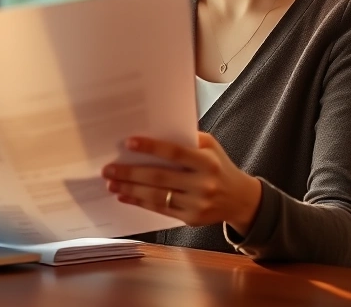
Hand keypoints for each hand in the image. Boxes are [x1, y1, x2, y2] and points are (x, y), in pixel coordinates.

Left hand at [102, 133, 262, 234]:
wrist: (241, 199)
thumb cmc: (220, 167)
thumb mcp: (211, 147)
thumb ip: (187, 139)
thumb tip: (154, 131)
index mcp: (207, 162)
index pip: (175, 153)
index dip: (151, 147)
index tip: (128, 143)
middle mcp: (203, 184)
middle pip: (160, 177)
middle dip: (130, 173)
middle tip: (109, 169)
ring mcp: (197, 203)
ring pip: (157, 196)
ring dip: (130, 190)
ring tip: (112, 183)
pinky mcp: (191, 219)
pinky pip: (160, 210)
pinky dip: (140, 202)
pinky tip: (125, 196)